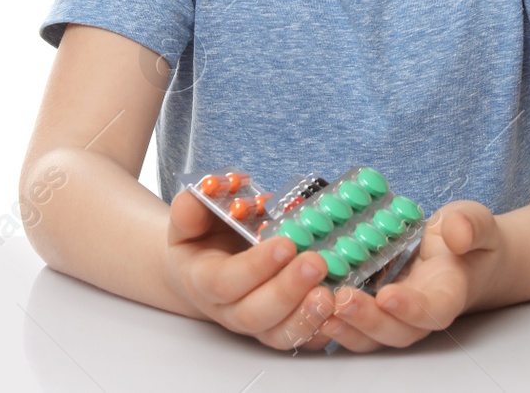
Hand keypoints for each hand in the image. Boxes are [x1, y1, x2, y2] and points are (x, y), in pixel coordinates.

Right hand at [164, 188, 336, 351]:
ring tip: (331, 294)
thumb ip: (192, 207)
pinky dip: (321, 329)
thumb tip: (207, 189)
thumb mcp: (190, 218)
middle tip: (316, 263)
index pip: (224, 282)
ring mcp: (255, 323)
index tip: (284, 244)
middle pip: (254, 314)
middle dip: (287, 291)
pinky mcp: (279, 328)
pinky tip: (339, 309)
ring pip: (278, 334)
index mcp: (204, 280)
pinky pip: (300, 340)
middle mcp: (228, 309)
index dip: (254, 267)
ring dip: (306, 316)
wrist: (205, 267)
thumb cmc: (203, 238)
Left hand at [321, 199, 504, 352]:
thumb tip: (457, 234)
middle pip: (396, 332)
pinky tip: (310, 307)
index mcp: (447, 293)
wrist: (460, 257)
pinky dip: (334, 322)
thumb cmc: (465, 240)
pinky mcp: (374, 313)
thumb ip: (469, 227)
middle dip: (367, 320)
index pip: (433, 310)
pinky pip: (354, 326)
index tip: (389, 295)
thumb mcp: (473, 221)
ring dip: (345, 327)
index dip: (412, 309)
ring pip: (372, 337)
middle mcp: (420, 314)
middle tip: (341, 298)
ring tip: (319, 307)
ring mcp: (395, 317)